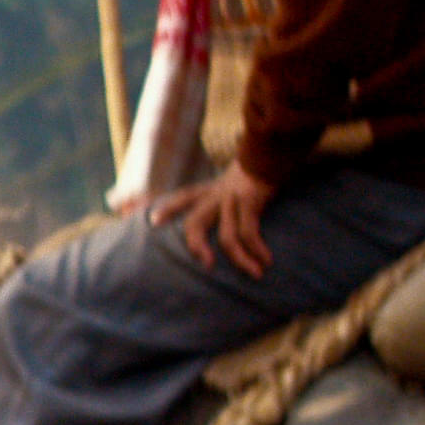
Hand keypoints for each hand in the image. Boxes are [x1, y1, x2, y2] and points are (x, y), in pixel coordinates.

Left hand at [150, 163, 276, 276]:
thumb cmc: (253, 171)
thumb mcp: (230, 181)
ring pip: (227, 237)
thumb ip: (220, 194)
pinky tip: (266, 260)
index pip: (183, 198)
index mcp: (208, 190)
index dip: (168, 210)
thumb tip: (221, 211)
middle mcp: (215, 195)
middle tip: (206, 264)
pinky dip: (257, 249)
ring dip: (240, 259)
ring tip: (255, 273)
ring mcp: (231, 199)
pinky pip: (250, 232)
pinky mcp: (249, 201)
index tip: (152, 221)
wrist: (272, 151)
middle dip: (195, 245)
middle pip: (195, 222)